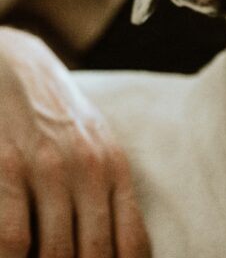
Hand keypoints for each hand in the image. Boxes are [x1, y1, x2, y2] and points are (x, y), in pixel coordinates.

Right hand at [0, 27, 150, 256]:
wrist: (16, 69)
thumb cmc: (59, 118)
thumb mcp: (98, 148)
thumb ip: (110, 194)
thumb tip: (120, 250)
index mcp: (117, 171)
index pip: (132, 242)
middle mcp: (90, 172)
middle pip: (95, 254)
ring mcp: (49, 170)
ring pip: (55, 252)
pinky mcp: (8, 168)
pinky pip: (14, 236)